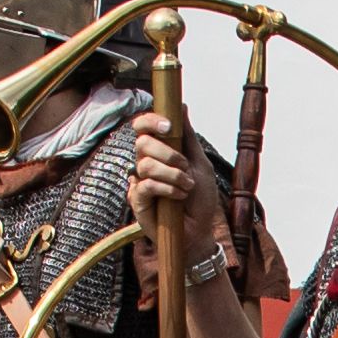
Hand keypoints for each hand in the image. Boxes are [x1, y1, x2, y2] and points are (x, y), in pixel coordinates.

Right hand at [128, 111, 221, 269]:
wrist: (200, 231)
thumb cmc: (200, 199)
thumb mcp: (200, 163)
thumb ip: (188, 137)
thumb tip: (182, 106)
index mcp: (159, 151)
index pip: (142, 127)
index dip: (150, 121)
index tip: (169, 127)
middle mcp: (146, 163)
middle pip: (141, 142)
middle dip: (168, 153)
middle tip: (185, 166)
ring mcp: (139, 182)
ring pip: (145, 164)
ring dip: (172, 174)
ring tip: (186, 187)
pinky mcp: (136, 200)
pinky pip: (145, 185)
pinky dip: (166, 188)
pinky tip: (178, 196)